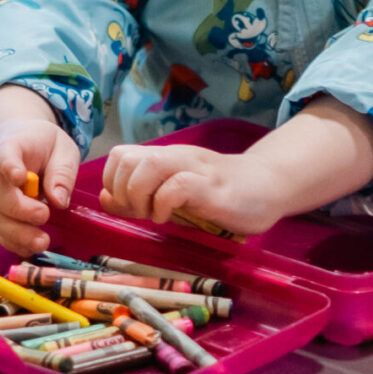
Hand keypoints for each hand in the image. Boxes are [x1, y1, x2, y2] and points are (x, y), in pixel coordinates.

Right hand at [0, 90, 80, 255]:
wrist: (16, 143)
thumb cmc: (41, 146)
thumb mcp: (62, 149)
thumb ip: (61, 172)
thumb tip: (59, 200)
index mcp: (10, 147)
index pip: (4, 155)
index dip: (9, 166)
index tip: (19, 177)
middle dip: (17, 208)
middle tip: (43, 215)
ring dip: (16, 233)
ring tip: (41, 241)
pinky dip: (14, 243)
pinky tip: (32, 248)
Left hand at [98, 144, 284, 240]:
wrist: (268, 186)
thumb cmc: (220, 195)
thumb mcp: (173, 195)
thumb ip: (139, 196)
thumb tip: (104, 198)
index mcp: (165, 158)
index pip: (119, 155)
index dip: (112, 183)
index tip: (127, 205)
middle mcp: (176, 157)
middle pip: (126, 158)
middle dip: (122, 191)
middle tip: (139, 211)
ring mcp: (194, 170)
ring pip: (148, 166)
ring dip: (139, 195)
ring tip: (153, 214)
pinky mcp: (212, 188)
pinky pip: (176, 186)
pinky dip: (163, 205)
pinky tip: (169, 218)